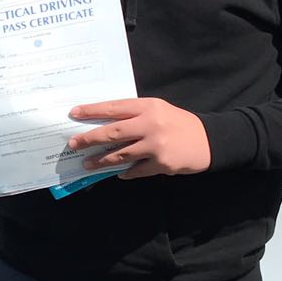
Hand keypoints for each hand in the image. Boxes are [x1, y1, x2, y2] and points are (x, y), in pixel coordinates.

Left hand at [67, 98, 211, 180]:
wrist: (208, 140)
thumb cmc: (178, 123)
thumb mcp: (158, 110)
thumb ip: (135, 114)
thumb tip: (103, 123)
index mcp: (148, 106)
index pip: (114, 107)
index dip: (92, 111)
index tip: (74, 114)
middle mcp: (150, 124)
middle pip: (113, 132)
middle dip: (90, 138)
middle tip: (73, 144)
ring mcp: (156, 145)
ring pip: (121, 154)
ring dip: (101, 160)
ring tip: (87, 164)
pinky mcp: (161, 164)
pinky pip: (136, 170)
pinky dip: (125, 172)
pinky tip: (116, 173)